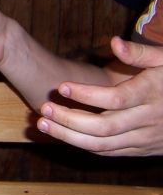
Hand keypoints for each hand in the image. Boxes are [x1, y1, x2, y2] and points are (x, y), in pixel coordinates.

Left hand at [37, 38, 162, 155]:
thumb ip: (140, 53)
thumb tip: (114, 42)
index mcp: (152, 95)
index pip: (115, 99)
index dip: (86, 94)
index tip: (61, 85)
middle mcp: (149, 121)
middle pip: (105, 127)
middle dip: (70, 120)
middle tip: (43, 108)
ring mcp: (147, 139)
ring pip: (104, 145)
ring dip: (70, 137)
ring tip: (42, 124)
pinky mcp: (144, 150)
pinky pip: (111, 152)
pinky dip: (85, 146)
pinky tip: (63, 135)